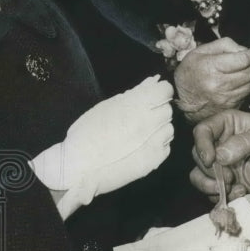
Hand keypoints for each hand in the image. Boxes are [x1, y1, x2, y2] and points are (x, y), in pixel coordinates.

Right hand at [31, 75, 173, 217]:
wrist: (81, 168)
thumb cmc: (86, 133)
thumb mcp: (106, 106)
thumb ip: (134, 94)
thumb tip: (152, 82)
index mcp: (138, 104)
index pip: (165, 90)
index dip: (159, 92)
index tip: (151, 97)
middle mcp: (151, 121)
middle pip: (167, 110)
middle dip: (157, 110)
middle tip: (139, 118)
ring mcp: (155, 142)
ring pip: (169, 128)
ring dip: (158, 128)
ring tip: (139, 134)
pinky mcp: (155, 160)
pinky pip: (165, 146)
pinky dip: (157, 145)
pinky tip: (141, 147)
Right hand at [174, 37, 249, 120]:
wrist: (182, 100)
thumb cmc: (190, 73)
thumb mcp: (200, 52)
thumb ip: (224, 45)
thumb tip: (243, 49)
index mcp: (212, 67)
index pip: (243, 59)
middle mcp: (220, 84)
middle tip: (245, 62)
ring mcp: (226, 97)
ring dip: (249, 76)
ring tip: (240, 72)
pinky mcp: (230, 106)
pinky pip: (247, 94)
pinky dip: (245, 87)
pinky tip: (236, 83)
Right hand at [191, 111, 249, 196]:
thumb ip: (242, 144)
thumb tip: (220, 156)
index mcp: (225, 125)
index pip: (202, 131)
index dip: (202, 146)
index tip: (211, 160)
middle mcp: (218, 144)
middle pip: (198, 156)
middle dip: (210, 170)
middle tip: (230, 177)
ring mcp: (220, 164)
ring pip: (198, 176)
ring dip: (210, 186)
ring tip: (231, 188)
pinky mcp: (226, 181)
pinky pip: (212, 191)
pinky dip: (222, 195)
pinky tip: (241, 192)